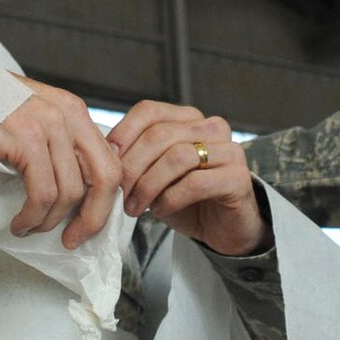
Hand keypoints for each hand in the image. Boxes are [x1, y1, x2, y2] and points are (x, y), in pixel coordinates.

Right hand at [0, 79, 120, 247]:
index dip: (104, 200)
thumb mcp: (31, 117)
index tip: (87, 223)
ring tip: (29, 227)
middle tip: (73, 238)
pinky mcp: (25, 138)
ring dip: (49, 221)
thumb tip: (76, 190)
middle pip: (103, 177)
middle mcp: (67, 115)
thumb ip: (57, 143)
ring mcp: (47, 125)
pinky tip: (19, 222)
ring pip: (70, 192)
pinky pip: (42, 193)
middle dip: (92, 217)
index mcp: (73, 110)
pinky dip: (32, 217)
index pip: (110, 161)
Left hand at [110, 103, 264, 255]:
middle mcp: (211, 127)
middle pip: (159, 134)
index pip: (148, 111)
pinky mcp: (238, 178)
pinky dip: (170, 198)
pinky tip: (161, 210)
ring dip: (148, 185)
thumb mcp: (154, 171)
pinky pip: (195, 183)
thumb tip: (101, 152)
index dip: (123, 134)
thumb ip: (135, 156)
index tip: (107, 161)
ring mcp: (229, 151)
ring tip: (136, 206)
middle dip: (132, 166)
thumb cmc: (184, 197)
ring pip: (177, 157)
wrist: (221, 228)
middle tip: (119, 193)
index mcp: (188, 118)